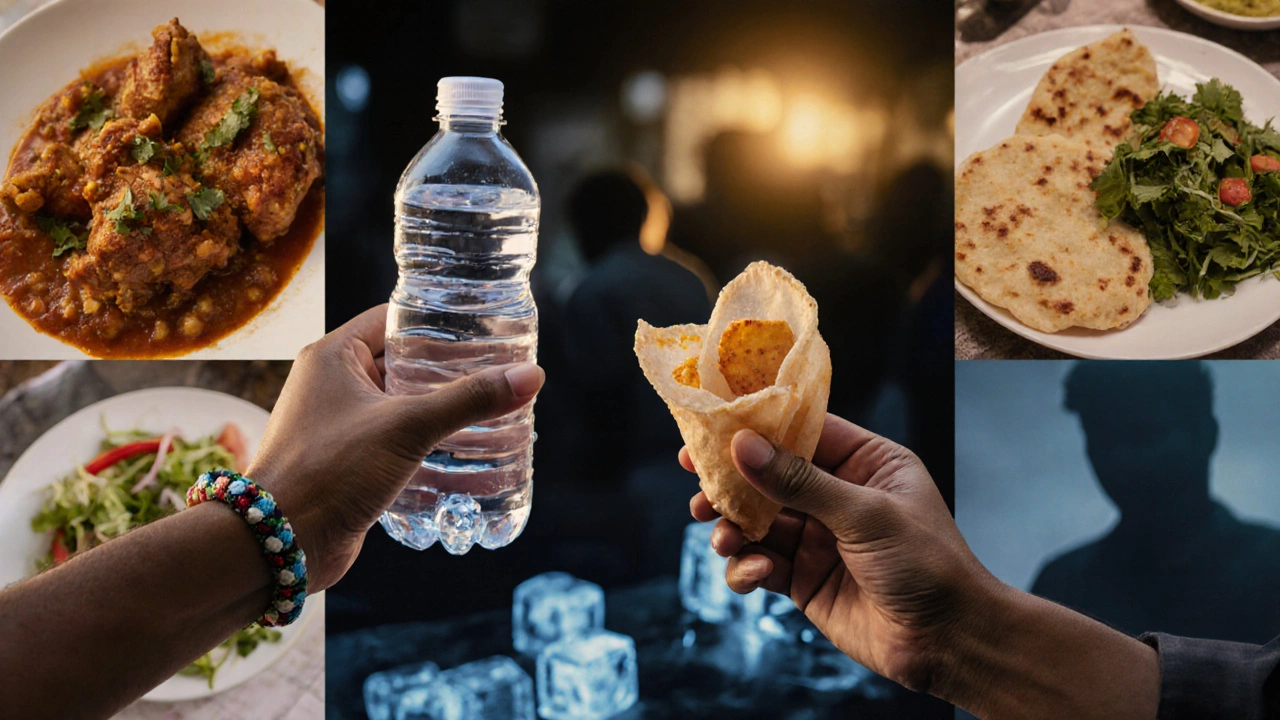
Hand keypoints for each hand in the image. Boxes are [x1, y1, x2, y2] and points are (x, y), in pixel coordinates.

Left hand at [249, 304, 543, 590]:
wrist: (280, 543)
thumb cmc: (329, 473)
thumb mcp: (407, 427)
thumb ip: (469, 400)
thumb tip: (530, 376)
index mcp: (333, 356)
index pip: (394, 319)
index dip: (438, 321)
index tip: (483, 326)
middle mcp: (332, 384)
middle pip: (402, 363)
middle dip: (449, 370)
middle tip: (498, 372)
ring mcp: (338, 424)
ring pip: (401, 404)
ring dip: (440, 409)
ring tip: (491, 411)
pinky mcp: (347, 461)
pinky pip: (394, 439)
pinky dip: (426, 442)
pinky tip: (464, 452)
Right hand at [682, 414, 997, 691]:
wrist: (947, 642)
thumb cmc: (928, 566)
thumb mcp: (865, 514)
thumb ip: (800, 482)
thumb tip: (744, 447)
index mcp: (866, 463)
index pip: (804, 431)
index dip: (757, 428)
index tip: (713, 427)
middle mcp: (838, 495)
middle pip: (769, 476)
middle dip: (732, 482)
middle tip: (696, 483)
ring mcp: (818, 538)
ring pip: (757, 522)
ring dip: (733, 528)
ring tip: (723, 537)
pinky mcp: (804, 578)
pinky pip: (760, 564)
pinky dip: (747, 568)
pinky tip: (756, 574)